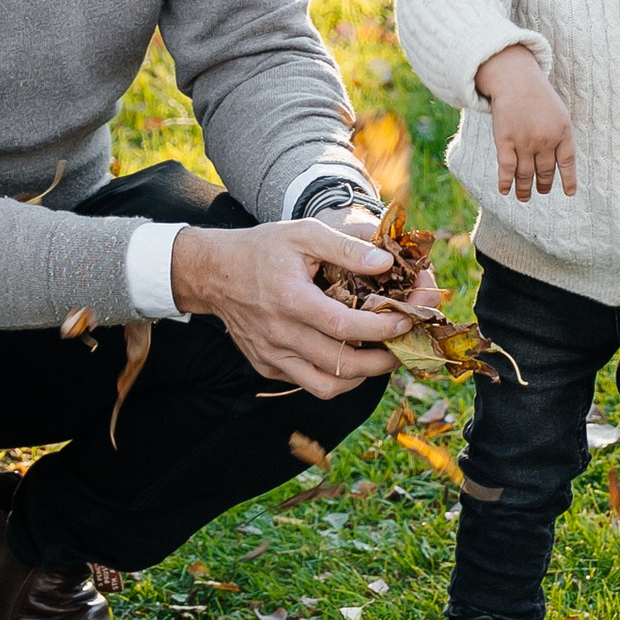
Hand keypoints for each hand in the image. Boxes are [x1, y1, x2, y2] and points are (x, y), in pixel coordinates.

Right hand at [171, 215, 425, 399]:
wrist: (213, 273)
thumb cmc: (263, 249)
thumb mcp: (304, 234)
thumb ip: (346, 247)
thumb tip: (386, 262)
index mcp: (291, 299)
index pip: (343, 325)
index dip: (380, 328)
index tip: (406, 321)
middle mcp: (280, 334)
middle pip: (341, 364)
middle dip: (382, 361)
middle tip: (404, 348)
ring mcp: (272, 355)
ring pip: (326, 385)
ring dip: (361, 378)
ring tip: (382, 359)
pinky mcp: (267, 367)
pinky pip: (307, 384)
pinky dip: (335, 378)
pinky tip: (350, 359)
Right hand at [477, 42, 575, 199]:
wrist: (515, 79)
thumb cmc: (537, 96)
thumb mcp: (558, 113)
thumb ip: (560, 136)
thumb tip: (560, 162)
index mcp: (562, 132)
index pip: (567, 162)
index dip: (568, 179)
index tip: (569, 193)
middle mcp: (545, 140)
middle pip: (545, 171)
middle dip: (542, 185)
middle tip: (540, 192)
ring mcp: (525, 141)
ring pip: (525, 174)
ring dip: (524, 188)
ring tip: (524, 197)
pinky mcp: (505, 140)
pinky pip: (506, 167)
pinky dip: (506, 181)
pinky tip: (504, 190)